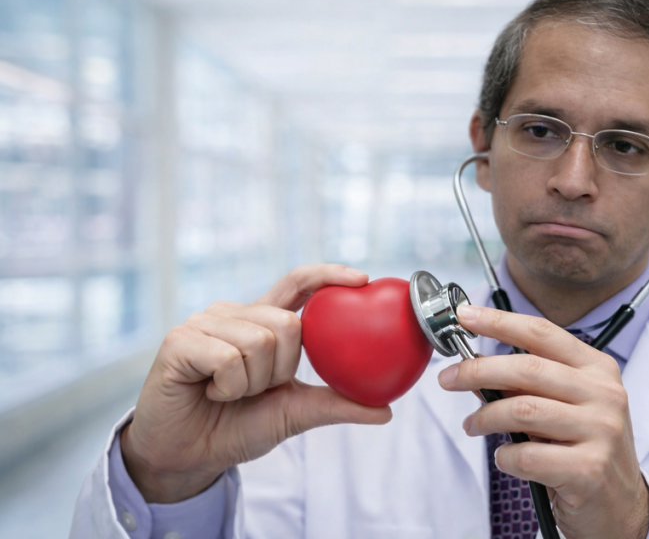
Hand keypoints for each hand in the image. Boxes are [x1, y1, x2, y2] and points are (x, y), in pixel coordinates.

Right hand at [121, 265, 391, 502]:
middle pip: (288, 323)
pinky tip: (209, 391)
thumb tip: (386, 410)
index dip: (328, 275)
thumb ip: (335, 404)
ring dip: (252, 383)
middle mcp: (234, 313)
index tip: (362, 279)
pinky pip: (228, 359)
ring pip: (259, 342)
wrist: (187, 456)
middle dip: (281, 370)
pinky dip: (228, 387)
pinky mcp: (180, 340)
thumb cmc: (236, 427)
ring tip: (229, 392)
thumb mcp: (294, 414)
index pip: (298, 283)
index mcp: (261, 321)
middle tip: (255, 389)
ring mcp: (205, 322)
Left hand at [437, 305, 648, 538]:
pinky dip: (504, 457)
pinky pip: (527, 456)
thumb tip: (474, 367)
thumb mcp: (563, 406)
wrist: (620, 505)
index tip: (465, 316)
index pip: (542, 333)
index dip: (499, 321)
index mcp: (597, 369)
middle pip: (526, 368)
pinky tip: (507, 459)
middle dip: (477, 371)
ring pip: (522, 410)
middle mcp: (604, 394)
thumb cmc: (584, 448)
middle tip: (449, 379)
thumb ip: (526, 384)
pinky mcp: (590, 469)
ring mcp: (601, 431)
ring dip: (485, 418)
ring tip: (473, 426)